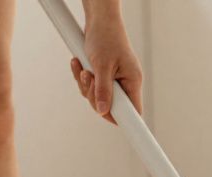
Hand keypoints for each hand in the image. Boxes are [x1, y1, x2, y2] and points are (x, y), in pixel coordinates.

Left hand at [69, 4, 142, 123]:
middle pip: (110, 107)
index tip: (113, 122)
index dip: (121, 118)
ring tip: (83, 68)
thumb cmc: (106, 37)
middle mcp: (125, 83)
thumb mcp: (102, 65)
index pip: (133, 111)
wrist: (99, 19)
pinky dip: (82, 78)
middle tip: (89, 78)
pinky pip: (91, 86)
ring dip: (85, 85)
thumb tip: (103, 111)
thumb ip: (103, 90)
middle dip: (94, 96)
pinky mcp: (103, 75)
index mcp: (132, 81)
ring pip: (97, 97)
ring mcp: (114, 80)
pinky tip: (78, 64)